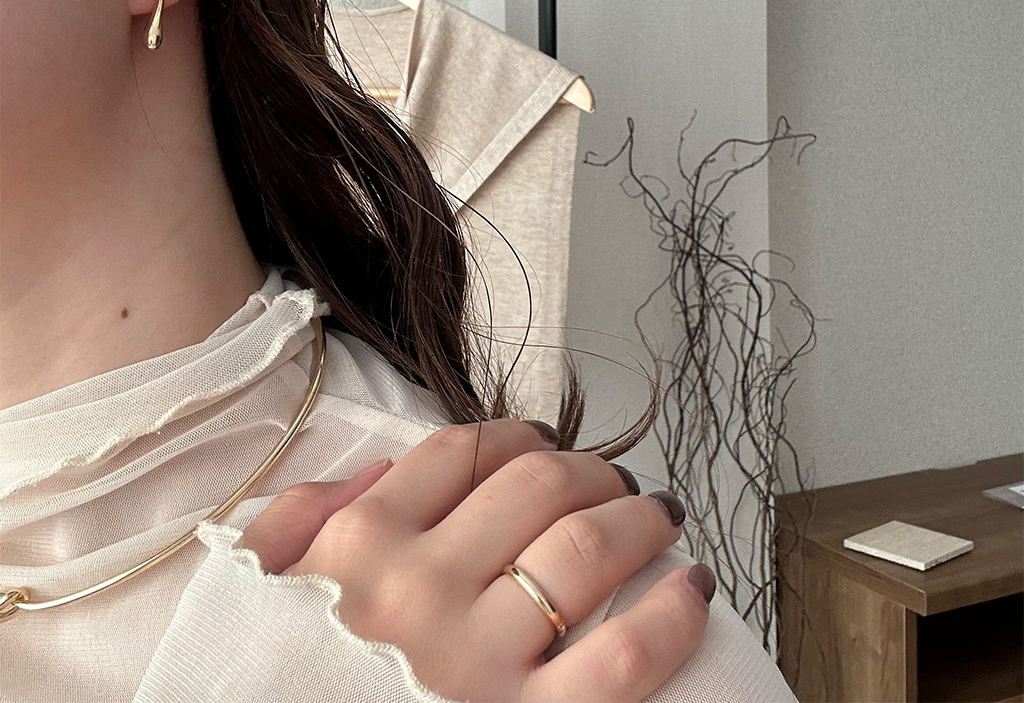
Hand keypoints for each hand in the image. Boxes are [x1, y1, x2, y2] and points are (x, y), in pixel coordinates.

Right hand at [239, 419, 711, 701]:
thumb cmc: (288, 680)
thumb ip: (298, 519)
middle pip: (538, 483)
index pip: (464, 449)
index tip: (544, 446)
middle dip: (589, 470)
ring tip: (658, 516)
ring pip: (586, 548)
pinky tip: (692, 588)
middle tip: (610, 482)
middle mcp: (419, 589)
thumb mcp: (261, 590)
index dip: (519, 436)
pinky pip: (621, 658)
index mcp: (360, 544)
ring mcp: (475, 661)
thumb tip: (378, 473)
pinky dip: (671, 616)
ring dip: (639, 518)